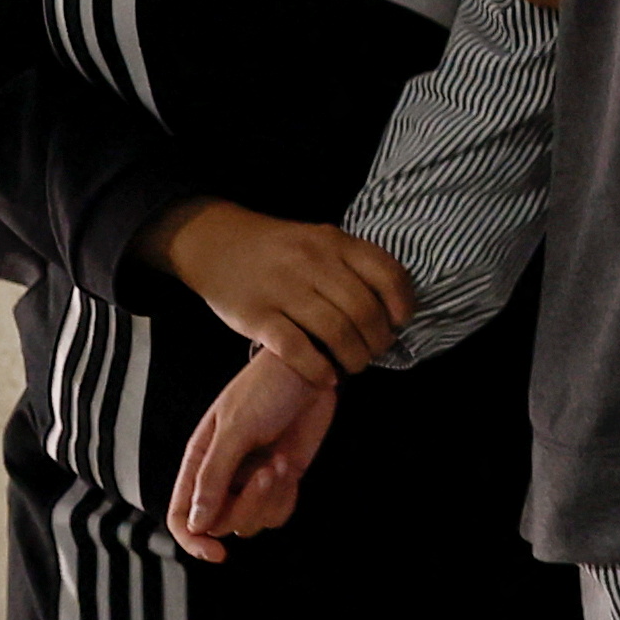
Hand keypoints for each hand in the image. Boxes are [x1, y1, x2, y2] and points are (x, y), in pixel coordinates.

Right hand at [143, 198, 414, 384]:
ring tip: (353, 365)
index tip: (400, 322)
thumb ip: (352, 265)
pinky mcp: (256, 316)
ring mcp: (283, 289)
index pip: (386, 273)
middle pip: (363, 310)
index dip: (402, 304)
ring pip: (336, 332)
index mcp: (334, 242)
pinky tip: (327, 377)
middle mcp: (312, 262)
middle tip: (375, 351)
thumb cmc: (279, 250)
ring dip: (354, 358)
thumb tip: (391, 308)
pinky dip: (318, 369)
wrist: (216, 243)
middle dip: (378, 340)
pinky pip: (296, 348)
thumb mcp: (319, 241)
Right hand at [168, 350, 338, 561]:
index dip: (193, 541)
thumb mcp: (235, 429)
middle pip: (222, 523)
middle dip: (248, 505)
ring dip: (270, 498)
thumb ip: (213, 477)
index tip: (216, 553)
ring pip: (252, 522)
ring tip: (280, 461)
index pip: (181, 516)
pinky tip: (289, 465)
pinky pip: (277, 512)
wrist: (310, 370)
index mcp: (199, 460)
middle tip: (266, 472)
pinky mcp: (280, 480)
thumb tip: (196, 523)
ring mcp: (251, 480)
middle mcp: (222, 476)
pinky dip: (285, 496)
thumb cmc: (266, 389)